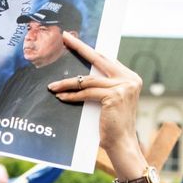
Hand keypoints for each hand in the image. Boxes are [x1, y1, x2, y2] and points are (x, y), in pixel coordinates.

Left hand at [47, 32, 141, 154]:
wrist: (122, 144)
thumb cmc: (113, 125)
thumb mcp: (109, 101)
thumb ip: (102, 86)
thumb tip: (82, 76)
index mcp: (130, 77)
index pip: (105, 60)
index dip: (89, 50)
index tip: (74, 40)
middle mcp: (129, 79)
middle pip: (99, 59)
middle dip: (80, 47)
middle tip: (65, 38)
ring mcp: (123, 87)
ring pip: (88, 80)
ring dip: (67, 83)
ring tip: (52, 86)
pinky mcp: (114, 96)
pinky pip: (87, 93)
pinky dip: (72, 95)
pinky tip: (61, 97)